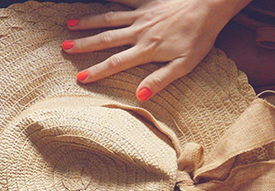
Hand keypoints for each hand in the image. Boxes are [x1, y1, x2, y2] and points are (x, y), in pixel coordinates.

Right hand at [63, 0, 249, 100]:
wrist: (209, 5)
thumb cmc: (200, 37)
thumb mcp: (185, 65)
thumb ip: (161, 80)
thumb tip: (140, 97)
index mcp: (147, 49)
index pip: (117, 63)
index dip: (97, 71)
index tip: (80, 77)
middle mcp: (139, 31)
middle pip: (106, 39)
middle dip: (84, 44)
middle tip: (65, 48)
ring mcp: (142, 14)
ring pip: (109, 17)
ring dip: (89, 21)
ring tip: (70, 24)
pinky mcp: (147, 0)